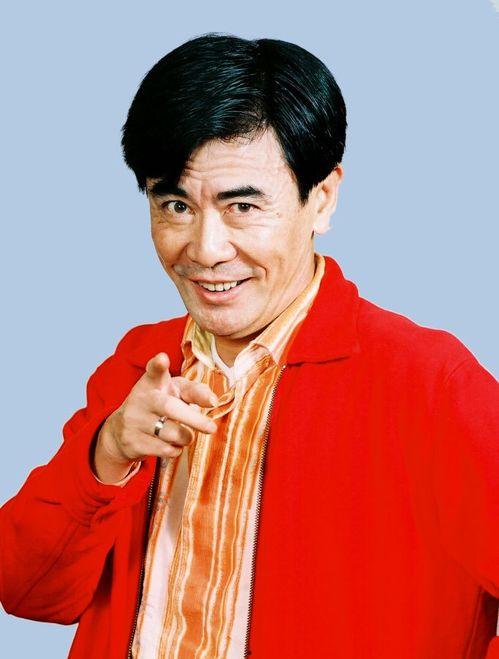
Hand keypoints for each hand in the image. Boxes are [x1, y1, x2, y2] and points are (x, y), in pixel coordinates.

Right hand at [91, 352, 217, 482]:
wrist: (120, 430)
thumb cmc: (159, 405)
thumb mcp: (174, 392)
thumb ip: (195, 391)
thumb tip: (213, 401)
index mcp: (152, 382)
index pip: (154, 370)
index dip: (158, 364)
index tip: (162, 359)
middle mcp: (141, 399)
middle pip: (170, 408)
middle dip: (194, 419)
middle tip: (212, 428)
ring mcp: (134, 420)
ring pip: (171, 434)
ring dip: (186, 437)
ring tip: (185, 435)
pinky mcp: (132, 441)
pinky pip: (164, 450)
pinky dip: (175, 449)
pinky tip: (171, 444)